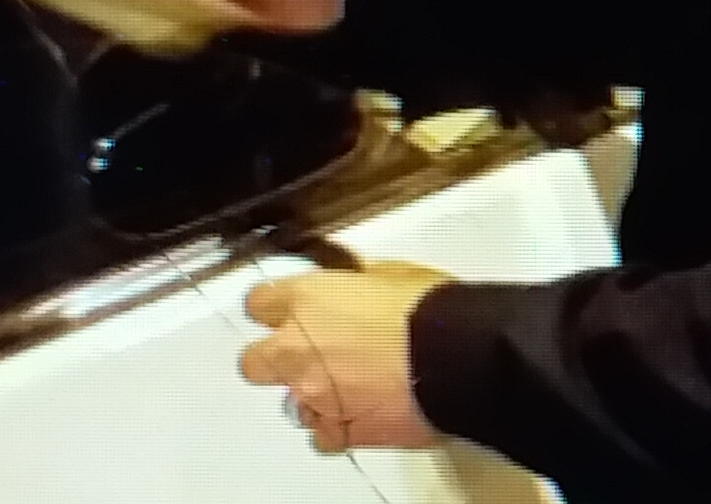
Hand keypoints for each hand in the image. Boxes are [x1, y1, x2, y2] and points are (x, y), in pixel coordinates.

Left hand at [241, 262, 450, 452]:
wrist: (456, 357)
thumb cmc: (426, 306)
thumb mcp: (391, 273)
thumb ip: (355, 283)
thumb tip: (352, 287)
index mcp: (307, 301)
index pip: (258, 303)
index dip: (275, 306)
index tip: (293, 307)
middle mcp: (297, 351)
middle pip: (254, 361)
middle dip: (275, 356)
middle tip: (311, 351)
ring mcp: (314, 397)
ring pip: (290, 403)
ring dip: (312, 392)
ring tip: (352, 385)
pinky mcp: (339, 433)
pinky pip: (322, 436)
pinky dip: (336, 426)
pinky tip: (362, 413)